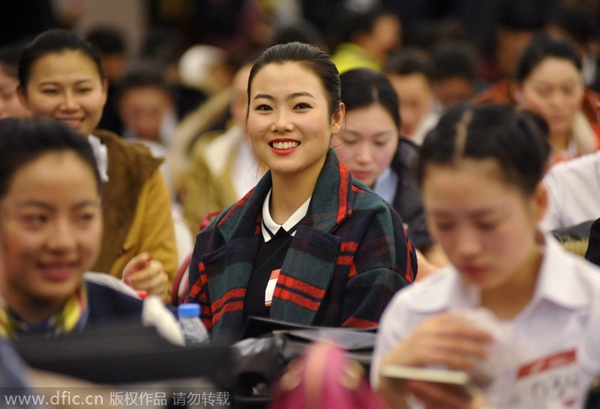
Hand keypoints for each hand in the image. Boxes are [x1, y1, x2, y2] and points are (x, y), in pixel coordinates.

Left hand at [122, 253, 167, 299]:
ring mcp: (164, 287)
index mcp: (158, 266)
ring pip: (153, 292)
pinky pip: (154, 299)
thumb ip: (139, 260)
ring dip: (141, 293)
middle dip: (139, 286)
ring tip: (133, 290)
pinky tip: (139, 295)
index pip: (151, 272)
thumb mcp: (133, 265)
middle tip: (130, 287)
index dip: (139, 277)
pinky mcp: (163, 296)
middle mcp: (163, 276)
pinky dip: (145, 298)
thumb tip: (149, 256)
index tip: (129, 280)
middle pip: (153, 283)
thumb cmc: (133, 273)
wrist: (134, 285)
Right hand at [378, 312, 492, 408]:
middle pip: (456, 329)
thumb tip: (465, 328)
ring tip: (485, 354)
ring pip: (453, 344)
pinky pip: (447, 358)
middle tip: (492, 339)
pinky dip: (461, 361)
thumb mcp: (425, 338)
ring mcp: (423, 342)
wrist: (392, 366)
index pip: (453, 319)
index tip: (486, 327)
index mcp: (428, 323)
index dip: (471, 322)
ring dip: (472, 348)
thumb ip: (441, 332)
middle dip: (476, 333)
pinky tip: (472, 366)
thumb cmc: (413, 354)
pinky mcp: (422, 355)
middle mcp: (426, 329)